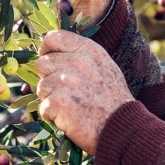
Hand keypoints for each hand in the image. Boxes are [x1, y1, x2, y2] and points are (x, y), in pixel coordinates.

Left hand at [35, 30, 133, 153]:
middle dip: (48, 78)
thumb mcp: (105, 67)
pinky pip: (43, 107)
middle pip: (43, 63)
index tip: (46, 59)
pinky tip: (70, 118)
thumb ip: (82, 56)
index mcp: (89, 50)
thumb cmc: (114, 101)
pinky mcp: (59, 101)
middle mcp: (78, 62)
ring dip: (51, 99)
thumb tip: (53, 53)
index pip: (54, 37)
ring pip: (41, 86)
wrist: (123, 127)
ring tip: (72, 107)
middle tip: (65, 92)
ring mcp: (67, 81)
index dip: (46, 49)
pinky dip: (53, 116)